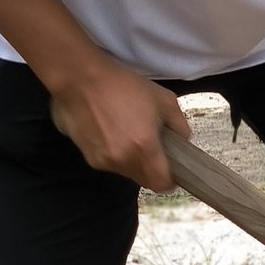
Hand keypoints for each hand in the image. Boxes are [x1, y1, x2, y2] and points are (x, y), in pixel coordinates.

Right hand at [49, 60, 189, 190]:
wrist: (82, 80)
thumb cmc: (126, 86)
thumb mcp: (164, 100)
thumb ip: (179, 126)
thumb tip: (182, 141)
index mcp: (143, 148)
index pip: (160, 184)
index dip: (169, 180)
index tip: (172, 171)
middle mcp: (122, 161)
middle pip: (143, 180)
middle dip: (151, 169)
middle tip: (152, 147)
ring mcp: (103, 162)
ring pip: (126, 172)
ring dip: (132, 161)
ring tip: (128, 135)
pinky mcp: (88, 158)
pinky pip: (109, 163)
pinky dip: (115, 155)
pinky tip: (111, 133)